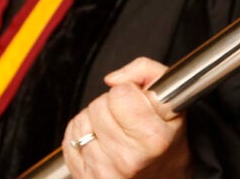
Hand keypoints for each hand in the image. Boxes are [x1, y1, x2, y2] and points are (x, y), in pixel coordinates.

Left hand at [62, 57, 190, 177]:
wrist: (163, 175)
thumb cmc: (166, 136)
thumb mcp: (170, 96)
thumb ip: (146, 71)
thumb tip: (113, 79)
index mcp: (153, 138)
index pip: (120, 94)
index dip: (130, 92)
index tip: (140, 103)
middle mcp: (128, 159)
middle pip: (98, 106)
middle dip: (112, 106)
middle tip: (128, 118)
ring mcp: (104, 172)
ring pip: (81, 123)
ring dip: (95, 122)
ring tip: (116, 130)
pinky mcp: (85, 178)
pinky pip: (69, 140)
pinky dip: (82, 136)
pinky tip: (102, 142)